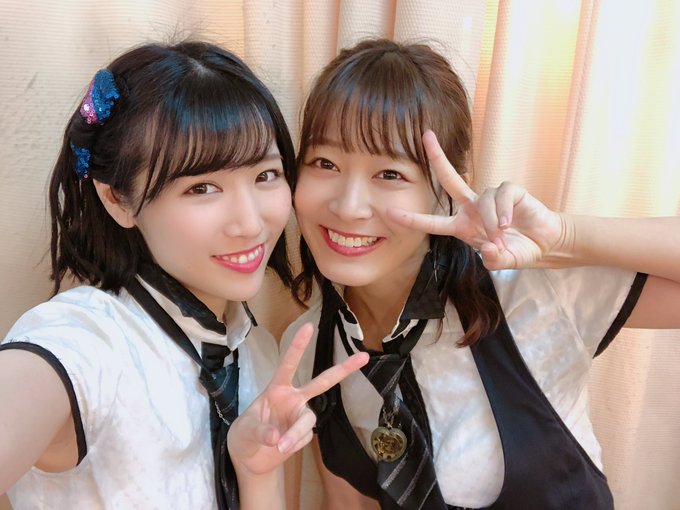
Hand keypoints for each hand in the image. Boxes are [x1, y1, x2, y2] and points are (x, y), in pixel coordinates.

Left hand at [227, 323, 367, 476]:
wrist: (250, 458)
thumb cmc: (245, 434)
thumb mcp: (246, 430)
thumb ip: (261, 431)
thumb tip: (278, 438)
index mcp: (277, 389)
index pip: (288, 364)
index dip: (298, 347)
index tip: (308, 327)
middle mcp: (293, 399)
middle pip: (321, 383)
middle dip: (342, 370)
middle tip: (363, 356)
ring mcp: (300, 416)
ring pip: (308, 420)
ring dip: (296, 433)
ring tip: (281, 446)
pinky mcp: (304, 434)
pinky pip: (303, 438)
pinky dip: (292, 444)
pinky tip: (281, 448)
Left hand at [387, 130, 567, 269]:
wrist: (545, 244)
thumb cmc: (517, 250)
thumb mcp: (503, 261)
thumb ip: (494, 260)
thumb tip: (488, 249)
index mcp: (462, 225)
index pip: (432, 223)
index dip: (412, 220)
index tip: (388, 214)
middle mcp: (472, 207)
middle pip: (450, 179)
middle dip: (437, 157)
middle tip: (424, 135)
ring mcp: (490, 197)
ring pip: (483, 200)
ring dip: (491, 221)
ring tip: (503, 236)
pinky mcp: (510, 191)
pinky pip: (500, 196)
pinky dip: (503, 212)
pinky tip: (510, 224)